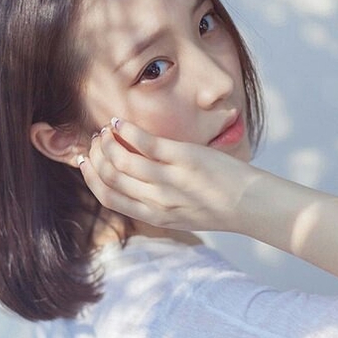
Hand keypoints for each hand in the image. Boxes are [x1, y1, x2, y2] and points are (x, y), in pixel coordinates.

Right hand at [79, 119, 254, 231]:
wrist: (251, 204)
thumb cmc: (215, 206)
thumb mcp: (178, 215)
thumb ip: (153, 202)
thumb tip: (129, 180)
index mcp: (153, 216)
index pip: (108, 197)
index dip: (91, 177)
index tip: (86, 160)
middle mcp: (157, 201)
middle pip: (110, 176)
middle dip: (96, 155)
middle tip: (96, 140)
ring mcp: (170, 180)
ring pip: (121, 159)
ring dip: (107, 141)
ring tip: (106, 129)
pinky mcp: (184, 158)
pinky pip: (144, 142)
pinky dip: (126, 130)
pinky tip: (119, 122)